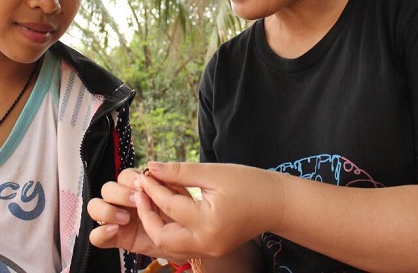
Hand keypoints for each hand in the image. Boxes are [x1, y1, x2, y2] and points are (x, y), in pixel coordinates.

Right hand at [87, 168, 190, 261]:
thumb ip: (168, 177)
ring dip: (107, 209)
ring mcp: (118, 219)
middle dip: (120, 193)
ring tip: (126, 218)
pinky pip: (95, 236)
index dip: (131, 179)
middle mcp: (124, 201)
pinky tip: (115, 230)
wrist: (190, 241)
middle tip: (136, 201)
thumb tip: (152, 166)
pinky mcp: (116, 238)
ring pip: (94, 206)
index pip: (124, 176)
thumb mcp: (180, 193)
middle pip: (107, 188)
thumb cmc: (184, 214)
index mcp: (139, 187)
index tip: (143, 185)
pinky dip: (101, 232)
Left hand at [133, 161, 284, 259]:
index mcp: (208, 222)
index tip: (143, 174)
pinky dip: (169, 229)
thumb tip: (152, 167)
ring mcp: (209, 250)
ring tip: (150, 200)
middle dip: (147, 215)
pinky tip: (166, 210)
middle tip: (141, 193)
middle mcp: (207, 243)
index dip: (153, 188)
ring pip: (169, 245)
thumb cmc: (249, 183)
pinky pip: (181, 245)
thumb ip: (179, 172)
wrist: (277, 203)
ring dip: (156, 224)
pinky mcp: (211, 250)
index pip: (170, 206)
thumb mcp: (213, 172)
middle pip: (162, 237)